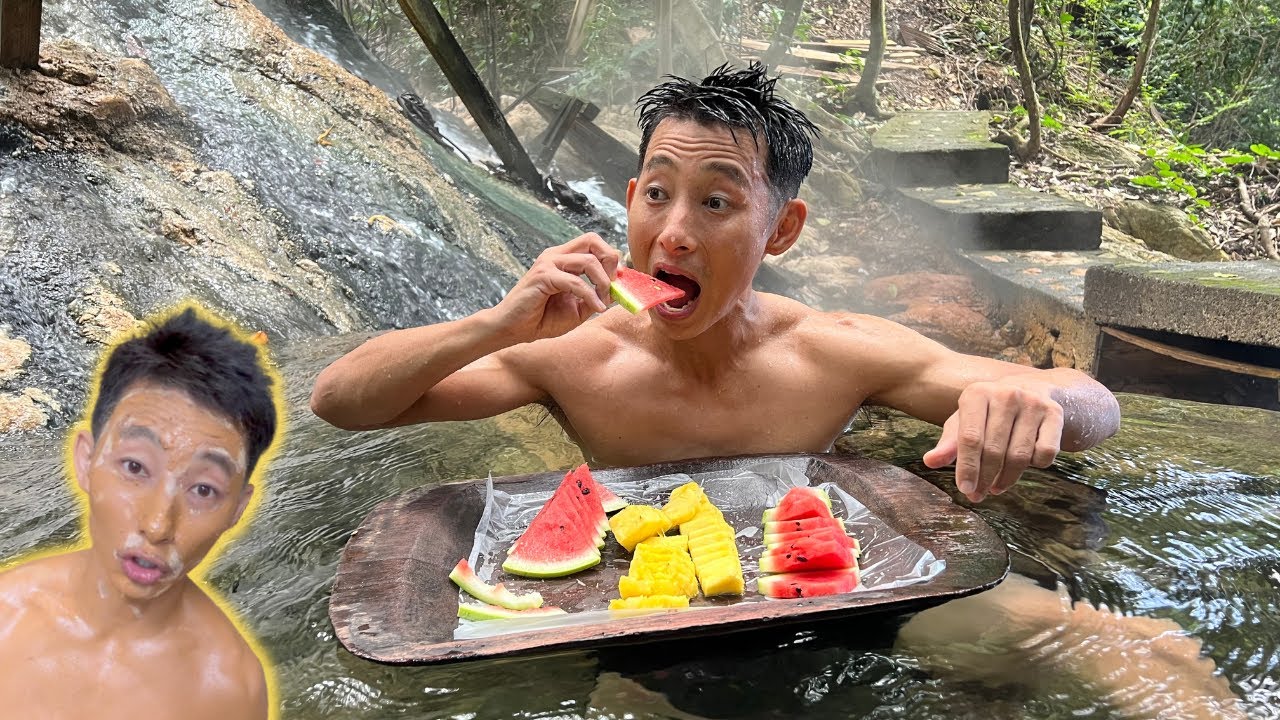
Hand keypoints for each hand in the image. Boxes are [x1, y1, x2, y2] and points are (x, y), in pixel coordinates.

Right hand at [493, 234, 620, 341]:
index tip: (618, 281)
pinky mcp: (543, 276)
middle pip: (592, 239)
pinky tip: (596, 309)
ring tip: (603, 301)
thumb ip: (595, 297)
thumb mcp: (577, 309)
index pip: (593, 243)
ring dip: (603, 283)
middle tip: (614, 284)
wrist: (513, 330)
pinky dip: (591, 295)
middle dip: (610, 260)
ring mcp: (548, 263)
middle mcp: (556, 255)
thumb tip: (617, 291)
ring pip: (588, 260)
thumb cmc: (541, 319)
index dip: (610, 259)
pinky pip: (576, 282)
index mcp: (563, 259)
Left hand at [922, 380, 1063, 502]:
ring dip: (1007, 479)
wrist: (1031, 389)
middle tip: (978, 495)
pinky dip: (1035, 465)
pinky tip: (1025, 465)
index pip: (970, 438)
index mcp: (977, 393)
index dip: (967, 467)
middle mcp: (1006, 394)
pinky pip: (1045, 453)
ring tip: (996, 487)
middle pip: (994, 450)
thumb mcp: (965, 421)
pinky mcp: (1055, 413)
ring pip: (1019, 455)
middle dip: (984, 478)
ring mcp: (1033, 402)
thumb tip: (930, 462)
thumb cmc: (989, 412)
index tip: (964, 490)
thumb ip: (949, 443)